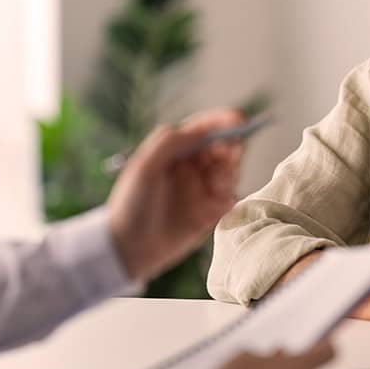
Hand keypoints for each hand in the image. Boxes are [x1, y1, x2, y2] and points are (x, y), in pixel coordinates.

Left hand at [106, 108, 242, 280]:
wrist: (129, 248)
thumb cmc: (131, 203)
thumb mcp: (145, 166)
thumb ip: (171, 142)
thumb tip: (201, 130)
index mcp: (175, 150)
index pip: (204, 128)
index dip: (224, 121)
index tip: (240, 120)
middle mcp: (191, 166)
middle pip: (223, 148)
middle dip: (230, 150)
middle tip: (228, 159)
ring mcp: (201, 189)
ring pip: (230, 172)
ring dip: (229, 175)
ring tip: (216, 187)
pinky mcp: (209, 212)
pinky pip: (230, 199)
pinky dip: (229, 198)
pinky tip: (218, 206)